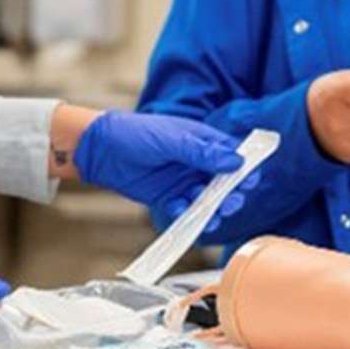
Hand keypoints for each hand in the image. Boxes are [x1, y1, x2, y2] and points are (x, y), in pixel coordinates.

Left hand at [74, 110, 259, 218]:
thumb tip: (236, 161)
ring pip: (206, 200)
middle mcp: (197, 163)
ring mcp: (183, 181)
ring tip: (208, 214)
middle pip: (224, 183)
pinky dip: (184, 212)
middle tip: (228, 203)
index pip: (232, 155)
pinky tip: (177, 208)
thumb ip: (202, 152)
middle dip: (229, 195)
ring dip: (210, 208)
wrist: (100, 150)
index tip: (249, 181)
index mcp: (202, 142)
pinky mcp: (169, 197)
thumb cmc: (135, 133)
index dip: (243, 168)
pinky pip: (184, 209)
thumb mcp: (171, 140)